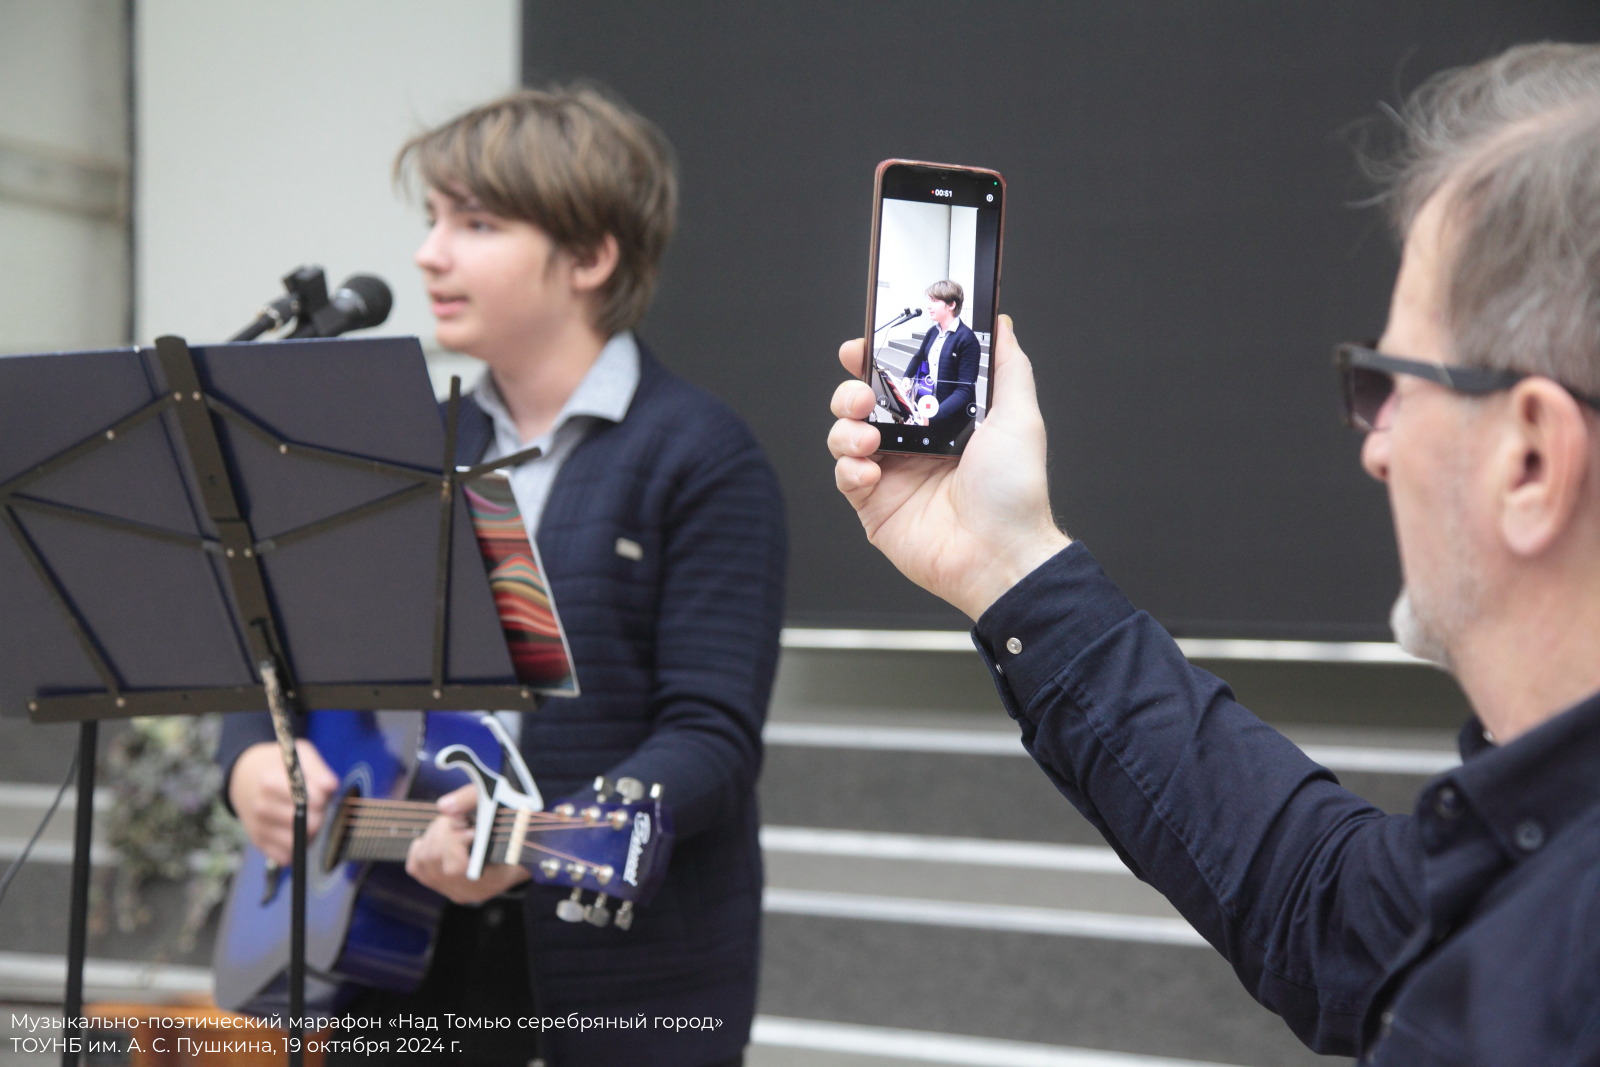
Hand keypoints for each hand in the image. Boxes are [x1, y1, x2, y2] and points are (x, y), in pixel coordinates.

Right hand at [228, 739, 338, 866]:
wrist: (244, 776)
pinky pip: (285, 857)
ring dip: (311, 834)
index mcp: (270, 782)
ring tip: (308, 818)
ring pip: (299, 843)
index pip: (309, 800)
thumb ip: (317, 770)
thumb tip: (331, 787)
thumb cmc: (279, 765)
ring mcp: (259, 827)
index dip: (323, 797)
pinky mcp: (259, 843)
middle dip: (320, 816)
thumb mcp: (298, 757)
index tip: (322, 793)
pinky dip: (296, 848)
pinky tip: (297, 832)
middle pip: (309, 825)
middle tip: (318, 807)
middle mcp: (261, 807)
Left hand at [405, 783, 530, 903]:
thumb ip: (472, 800)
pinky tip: (441, 839)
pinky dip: (422, 848)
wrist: (524, 846)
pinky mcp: (444, 886)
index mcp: (491, 877)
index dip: (454, 839)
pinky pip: (416, 868)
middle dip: (442, 830)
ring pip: (423, 862)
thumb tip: (443, 807)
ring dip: (433, 835)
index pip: (455, 867)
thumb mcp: (501, 801)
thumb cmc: (515, 822)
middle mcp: (471, 889)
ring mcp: (456, 891)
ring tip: (453, 826)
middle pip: (434, 860)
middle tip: (461, 819)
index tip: (469, 824)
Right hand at [829, 315, 1070, 619]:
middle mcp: (914, 444)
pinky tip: (870, 472)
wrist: (1000, 554)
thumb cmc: (1014, 491)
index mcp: (943, 420)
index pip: (900, 380)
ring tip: (869, 438)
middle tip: (861, 396)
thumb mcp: (1018, 416)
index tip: (862, 346)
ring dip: (846, 428)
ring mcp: (892, 476)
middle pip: (863, 404)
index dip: (876, 360)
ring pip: (845, 436)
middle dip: (851, 391)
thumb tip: (1002, 323)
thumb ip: (1006, 366)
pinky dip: (849, 469)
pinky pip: (845, 477)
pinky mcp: (874, 507)